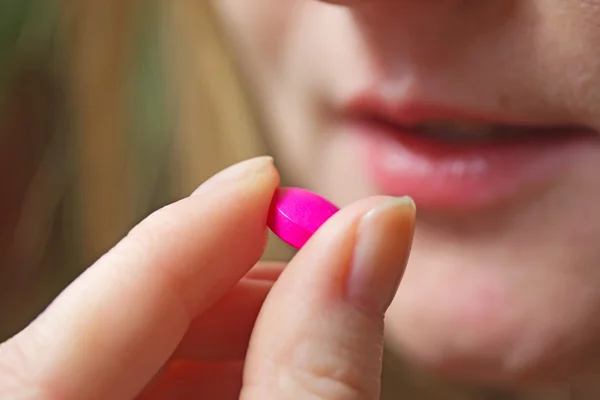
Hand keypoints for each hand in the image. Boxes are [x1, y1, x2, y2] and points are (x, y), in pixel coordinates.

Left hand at [0, 157, 414, 399]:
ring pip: (131, 362)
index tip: (264, 178)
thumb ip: (320, 360)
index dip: (185, 240)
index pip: (85, 323)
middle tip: (321, 264)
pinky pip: (141, 394)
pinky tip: (272, 369)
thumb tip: (378, 226)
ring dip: (230, 332)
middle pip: (109, 334)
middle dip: (226, 289)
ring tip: (312, 322)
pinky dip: (214, 374)